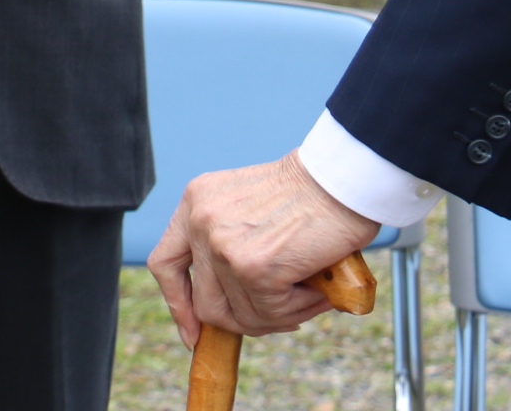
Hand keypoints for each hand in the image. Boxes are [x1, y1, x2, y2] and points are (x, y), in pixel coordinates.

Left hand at [148, 152, 378, 346]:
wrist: (344, 179)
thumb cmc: (311, 194)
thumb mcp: (249, 209)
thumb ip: (229, 244)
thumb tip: (232, 310)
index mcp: (196, 202)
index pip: (166, 262)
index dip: (177, 303)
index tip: (194, 331)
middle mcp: (201, 221)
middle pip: (206, 304)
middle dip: (244, 319)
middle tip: (283, 310)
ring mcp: (224, 246)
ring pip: (242, 316)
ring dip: (280, 313)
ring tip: (309, 290)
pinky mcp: (254, 268)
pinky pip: (272, 314)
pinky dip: (300, 308)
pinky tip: (318, 287)